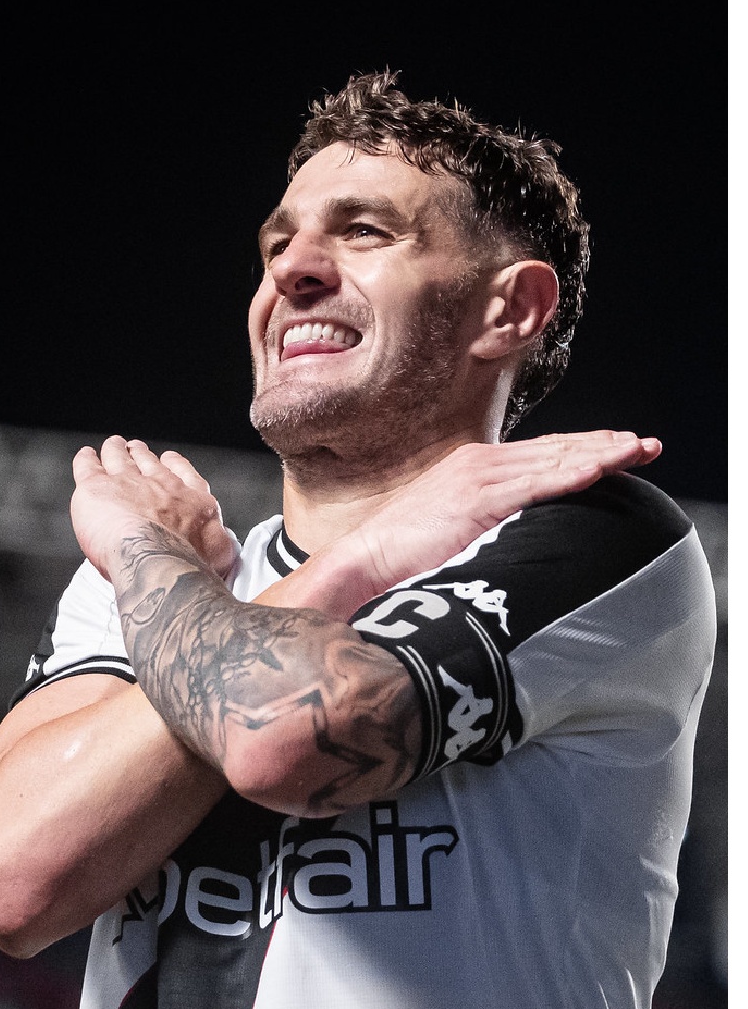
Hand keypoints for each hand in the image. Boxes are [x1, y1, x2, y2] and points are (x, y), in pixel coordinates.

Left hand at [71, 436, 235, 581]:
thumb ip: (214, 544)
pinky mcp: (96, 488)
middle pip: (148, 462)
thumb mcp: (216, 555)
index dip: (173, 465)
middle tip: (136, 450)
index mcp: (190, 502)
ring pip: (119, 458)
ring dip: (116, 450)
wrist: (158, 561)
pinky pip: (89, 466)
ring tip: (113, 447)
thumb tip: (219, 552)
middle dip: (143, 455)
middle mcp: (160, 486)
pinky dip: (86, 458)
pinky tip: (85, 456)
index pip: (182, 475)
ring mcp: (128, 483)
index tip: (168, 459)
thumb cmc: (185, 565)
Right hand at [327, 430, 660, 610]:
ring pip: (554, 460)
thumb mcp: (448, 530)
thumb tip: (513, 539)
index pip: (539, 454)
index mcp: (471, 469)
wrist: (363, 563)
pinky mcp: (478, 498)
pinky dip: (574, 472)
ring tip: (638, 452)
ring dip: (602, 454)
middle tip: (645, 446)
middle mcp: (477, 463)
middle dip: (603, 446)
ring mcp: (478, 477)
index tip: (618, 451)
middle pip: (554, 449)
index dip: (582, 450)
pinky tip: (604, 467)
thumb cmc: (398, 557)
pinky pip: (538, 482)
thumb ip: (482, 523)